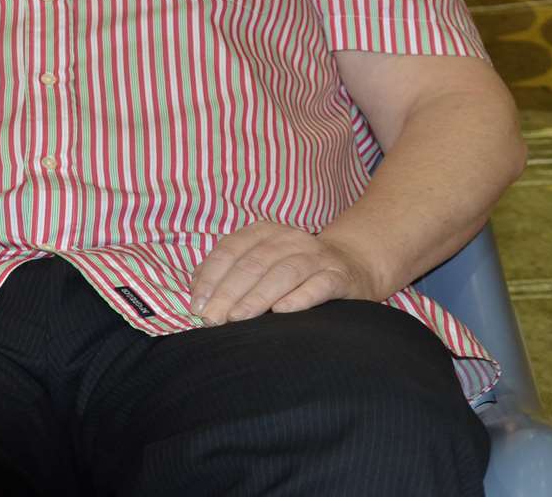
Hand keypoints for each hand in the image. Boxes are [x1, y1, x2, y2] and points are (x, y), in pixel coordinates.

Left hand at [190, 221, 382, 325]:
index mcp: (264, 232)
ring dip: (257, 296)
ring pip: (282, 273)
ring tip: (238, 317)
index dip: (211, 277)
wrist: (354, 264)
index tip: (197, 305)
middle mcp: (289, 239)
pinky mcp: (339, 275)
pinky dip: (299, 297)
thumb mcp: (262, 261)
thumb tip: (198, 295)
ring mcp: (316, 256)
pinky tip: (281, 312)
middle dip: (228, 293)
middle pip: (253, 264)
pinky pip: (318, 285)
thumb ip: (230, 272)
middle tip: (212, 319)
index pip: (230, 250)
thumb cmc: (295, 269)